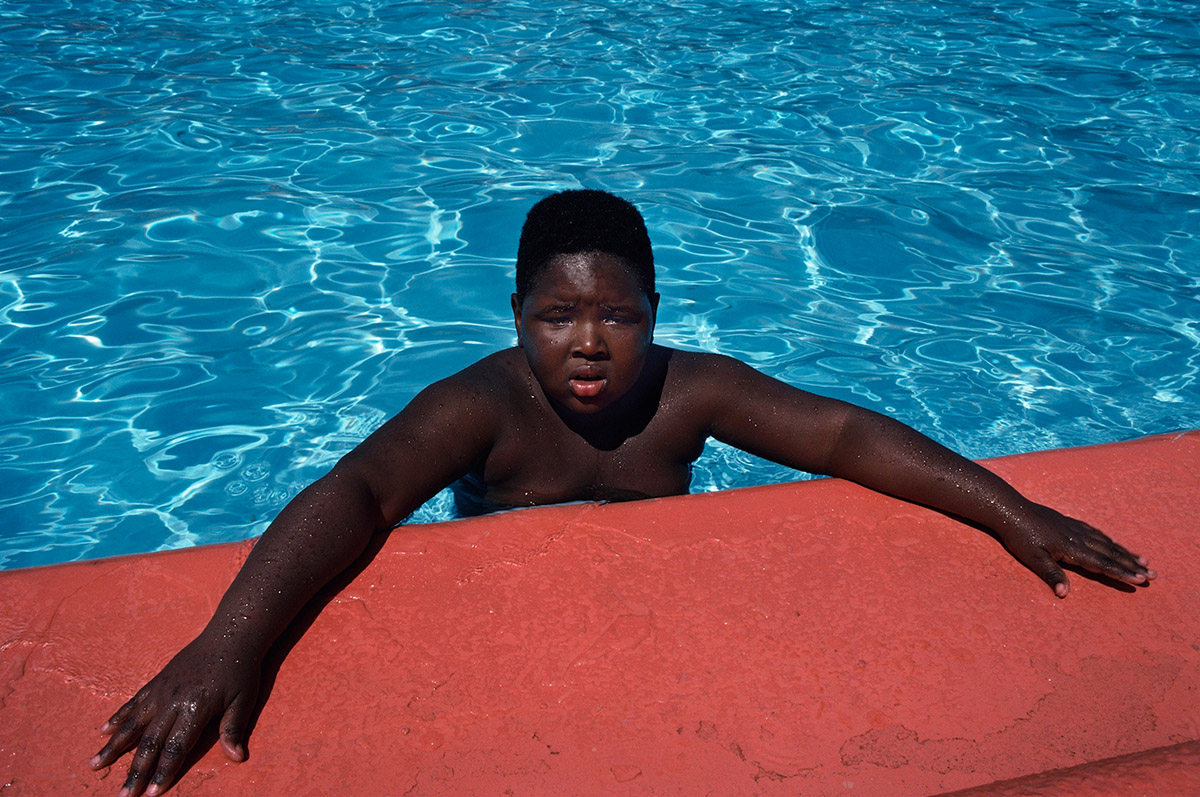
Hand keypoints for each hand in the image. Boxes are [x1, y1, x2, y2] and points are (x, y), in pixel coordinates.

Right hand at [89, 637, 260, 795]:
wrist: (229, 634)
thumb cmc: (240, 669)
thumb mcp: (244, 698)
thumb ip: (234, 728)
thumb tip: (237, 758)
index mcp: (196, 708)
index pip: (176, 748)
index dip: (163, 772)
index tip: (150, 794)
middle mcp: (173, 701)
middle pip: (150, 743)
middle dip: (135, 772)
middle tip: (121, 796)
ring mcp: (161, 691)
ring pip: (133, 724)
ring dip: (113, 746)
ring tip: (94, 765)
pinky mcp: (157, 681)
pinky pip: (133, 702)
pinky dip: (118, 718)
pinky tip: (104, 731)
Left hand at [997, 502, 1156, 596]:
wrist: (1010, 508)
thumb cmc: (1019, 536)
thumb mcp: (1032, 558)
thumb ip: (1050, 574)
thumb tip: (1065, 594)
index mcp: (1072, 548)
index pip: (1103, 564)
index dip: (1122, 572)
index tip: (1141, 579)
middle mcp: (1078, 537)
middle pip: (1111, 553)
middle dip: (1132, 565)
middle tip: (1154, 574)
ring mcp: (1075, 528)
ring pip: (1106, 542)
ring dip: (1125, 552)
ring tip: (1143, 559)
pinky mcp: (1069, 523)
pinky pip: (1096, 532)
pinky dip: (1109, 540)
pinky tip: (1114, 543)